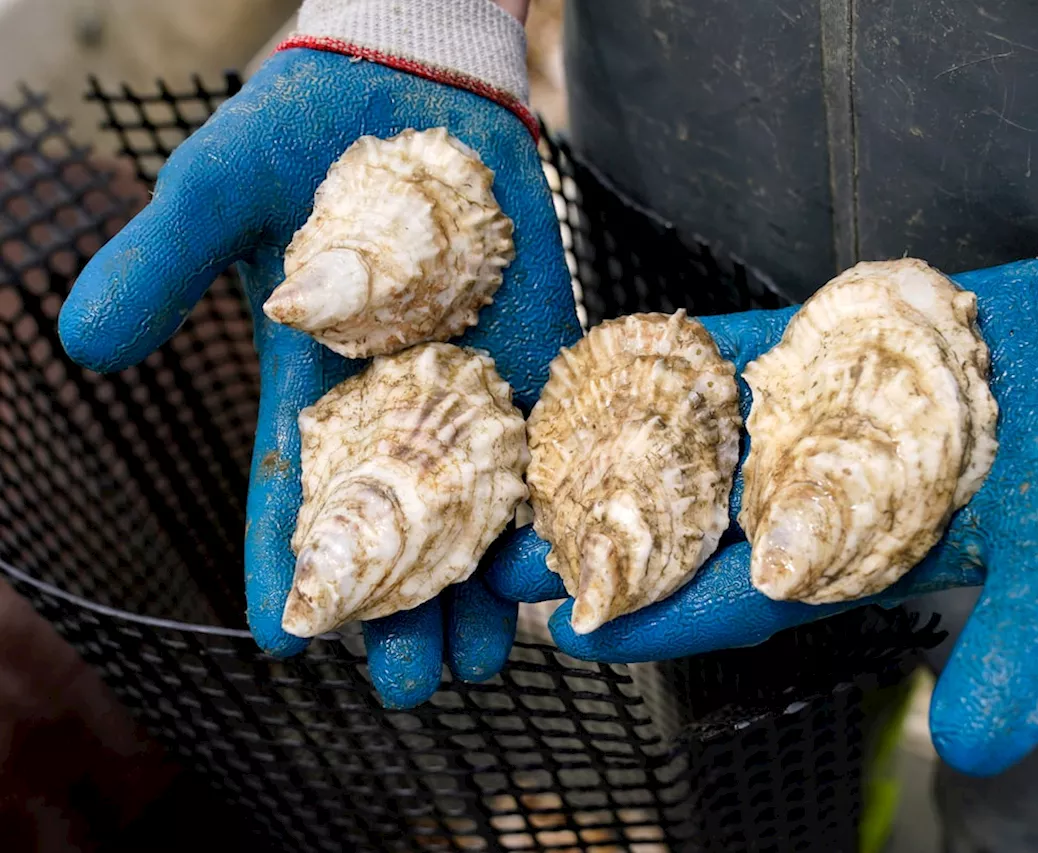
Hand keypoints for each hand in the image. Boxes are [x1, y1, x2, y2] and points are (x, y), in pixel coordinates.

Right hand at [57, 48, 581, 707]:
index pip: (294, 490)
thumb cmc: (302, 129)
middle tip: (415, 688)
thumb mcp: (221, 189)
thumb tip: (82, 344)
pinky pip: (552, 431)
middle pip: (397, 522)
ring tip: (495, 656)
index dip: (287, 562)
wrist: (414, 80)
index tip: (286, 638)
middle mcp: (396, 398)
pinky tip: (568, 555)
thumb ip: (166, 261)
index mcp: (312, 382)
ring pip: (479, 500)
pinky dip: (556, 493)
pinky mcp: (542, 346)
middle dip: (403, 606)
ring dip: (485, 579)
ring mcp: (474, 378)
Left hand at [487, 258, 1037, 774]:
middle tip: (504, 555)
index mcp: (859, 562)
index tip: (579, 630)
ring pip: (695, 443)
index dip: (666, 617)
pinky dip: (675, 359)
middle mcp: (817, 499)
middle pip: (692, 530)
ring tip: (521, 464)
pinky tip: (602, 360)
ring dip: (613, 453)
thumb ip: (1026, 649)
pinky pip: (734, 356)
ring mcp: (809, 422)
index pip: (743, 603)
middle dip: (604, 543)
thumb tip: (976, 750)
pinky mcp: (820, 350)